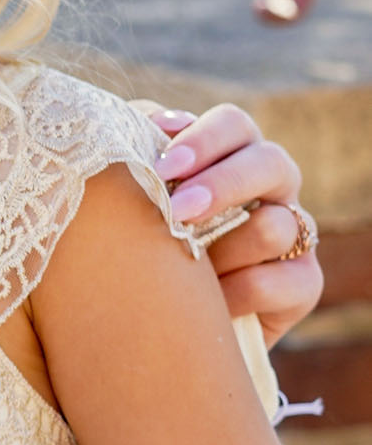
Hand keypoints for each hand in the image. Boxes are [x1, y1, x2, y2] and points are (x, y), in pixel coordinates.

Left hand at [148, 102, 321, 345]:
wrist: (162, 319)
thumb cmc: (145, 241)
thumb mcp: (139, 195)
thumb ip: (142, 152)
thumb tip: (149, 127)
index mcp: (233, 153)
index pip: (234, 125)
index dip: (203, 140)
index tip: (163, 167)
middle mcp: (272, 186)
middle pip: (270, 162)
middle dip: (223, 185)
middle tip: (179, 210)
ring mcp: (294, 233)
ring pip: (273, 227)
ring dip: (222, 249)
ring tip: (183, 268)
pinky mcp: (304, 283)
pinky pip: (277, 282)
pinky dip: (234, 294)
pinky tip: (206, 303)